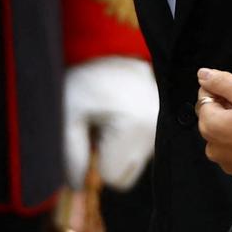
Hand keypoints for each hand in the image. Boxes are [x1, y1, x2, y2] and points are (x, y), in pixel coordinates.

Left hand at [63, 56, 159, 189]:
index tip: (89, 135)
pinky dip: (130, 132)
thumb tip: (77, 186)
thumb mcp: (66, 116)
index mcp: (135, 127)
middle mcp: (156, 126)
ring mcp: (163, 120)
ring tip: (109, 115)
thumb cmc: (82, 81)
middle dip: (109, 157)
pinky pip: (143, 140)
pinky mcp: (164, 113)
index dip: (95, 162)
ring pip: (136, 158)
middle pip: (128, 172)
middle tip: (97, 127)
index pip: (114, 177)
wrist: (102, 45)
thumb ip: (71, 155)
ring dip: (120, 145)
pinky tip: (122, 110)